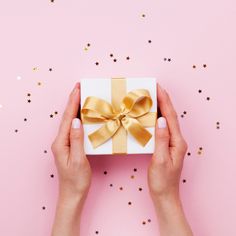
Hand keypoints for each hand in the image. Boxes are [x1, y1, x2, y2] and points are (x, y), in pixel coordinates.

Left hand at [51, 83, 91, 235]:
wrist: (73, 193)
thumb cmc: (76, 179)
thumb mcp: (79, 159)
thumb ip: (77, 140)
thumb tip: (77, 121)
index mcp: (61, 142)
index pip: (68, 118)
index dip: (73, 102)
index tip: (77, 89)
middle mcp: (60, 141)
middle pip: (67, 117)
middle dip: (73, 101)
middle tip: (79, 87)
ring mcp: (64, 143)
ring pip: (70, 122)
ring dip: (75, 108)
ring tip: (81, 96)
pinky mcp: (69, 146)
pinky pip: (73, 128)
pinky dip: (77, 118)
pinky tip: (82, 115)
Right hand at [148, 84, 192, 235]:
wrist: (164, 194)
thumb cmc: (162, 180)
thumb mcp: (160, 160)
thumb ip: (161, 139)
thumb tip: (160, 120)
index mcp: (177, 142)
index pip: (170, 117)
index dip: (164, 101)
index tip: (158, 87)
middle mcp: (177, 140)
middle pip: (170, 116)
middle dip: (163, 100)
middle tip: (154, 87)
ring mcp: (172, 142)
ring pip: (166, 120)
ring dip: (160, 107)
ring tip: (152, 96)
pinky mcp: (166, 145)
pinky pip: (162, 128)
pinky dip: (157, 117)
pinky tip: (151, 115)